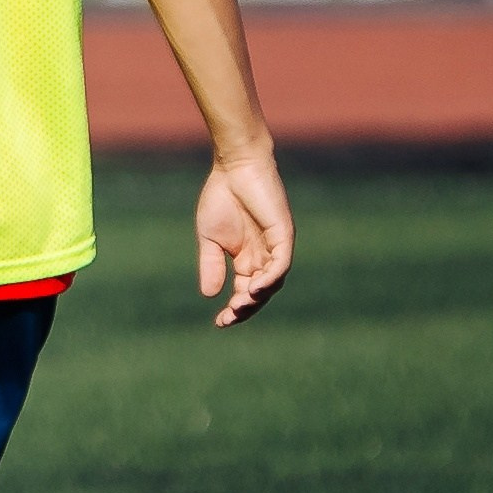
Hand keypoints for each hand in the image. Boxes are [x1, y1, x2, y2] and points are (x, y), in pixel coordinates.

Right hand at [196, 153, 292, 326]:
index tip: (219, 322)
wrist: (234, 169)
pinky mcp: (283, 235)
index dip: (235, 309)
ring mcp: (276, 246)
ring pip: (273, 281)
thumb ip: (211, 265)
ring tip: (240, 305)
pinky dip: (270, 278)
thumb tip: (209, 295)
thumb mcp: (209, 239)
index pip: (246, 291)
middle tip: (229, 318)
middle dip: (246, 308)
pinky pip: (281, 263)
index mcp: (248, 257)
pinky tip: (254, 288)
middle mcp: (265, 255)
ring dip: (258, 297)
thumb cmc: (222, 198)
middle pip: (261, 292)